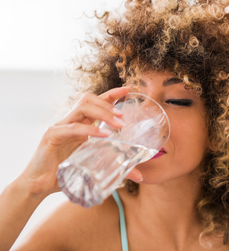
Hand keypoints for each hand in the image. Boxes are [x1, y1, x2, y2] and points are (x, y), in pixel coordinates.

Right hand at [18, 87, 142, 197]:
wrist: (40, 185)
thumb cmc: (67, 173)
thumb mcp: (94, 166)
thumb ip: (116, 166)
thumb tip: (140, 174)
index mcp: (80, 123)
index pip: (96, 102)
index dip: (112, 94)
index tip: (128, 89)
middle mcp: (70, 121)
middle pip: (89, 99)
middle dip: (108, 103)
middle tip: (123, 116)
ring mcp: (60, 126)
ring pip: (82, 108)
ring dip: (102, 113)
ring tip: (118, 124)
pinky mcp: (52, 136)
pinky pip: (73, 128)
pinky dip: (90, 130)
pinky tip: (103, 136)